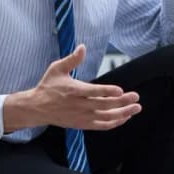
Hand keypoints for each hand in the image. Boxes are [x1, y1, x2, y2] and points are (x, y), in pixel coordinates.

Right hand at [3, 45, 140, 131]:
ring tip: (136, 108)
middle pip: (104, 105)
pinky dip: (114, 123)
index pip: (93, 92)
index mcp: (73, 90)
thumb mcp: (57, 69)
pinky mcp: (82, 124)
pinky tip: (125, 117)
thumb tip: (83, 47)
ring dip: (123, 113)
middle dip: (122, 102)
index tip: (121, 90)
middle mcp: (78, 105)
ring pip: (105, 117)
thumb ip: (72, 59)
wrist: (37, 108)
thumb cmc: (48, 86)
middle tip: (136, 97)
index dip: (107, 92)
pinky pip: (101, 126)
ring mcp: (81, 117)